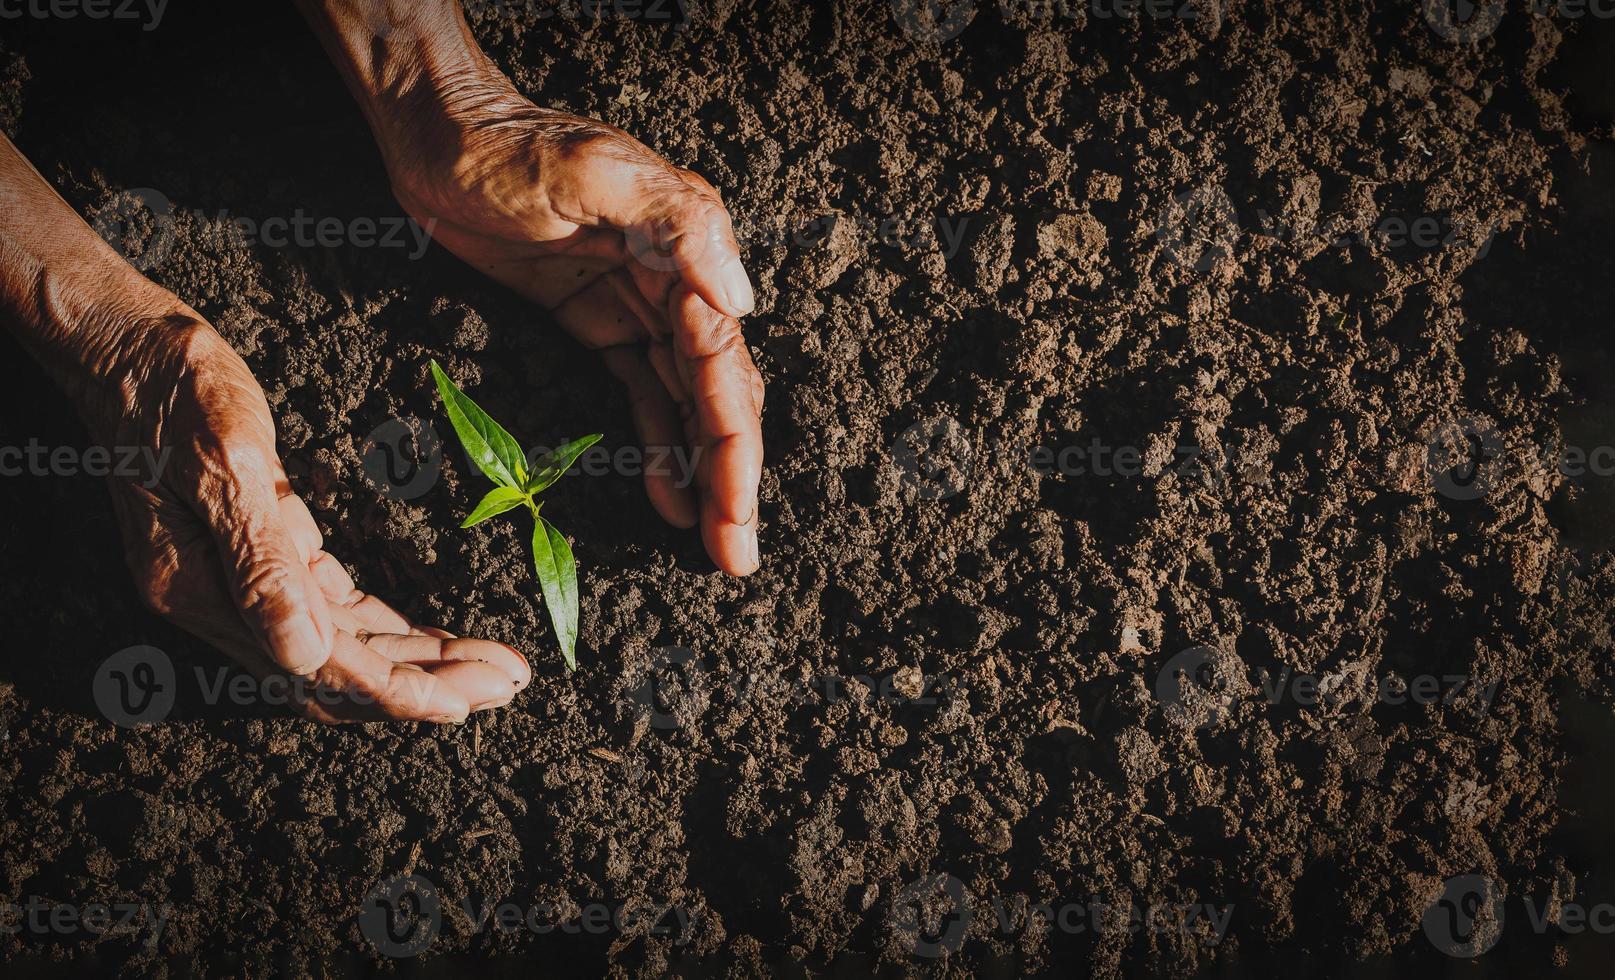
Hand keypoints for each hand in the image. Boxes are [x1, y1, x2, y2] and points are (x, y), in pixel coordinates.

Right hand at [85, 304, 531, 723]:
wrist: (126, 346)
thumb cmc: (178, 390)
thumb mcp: (228, 462)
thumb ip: (260, 561)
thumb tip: (301, 655)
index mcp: (202, 592)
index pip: (316, 669)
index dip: (394, 693)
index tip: (464, 704)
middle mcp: (216, 606)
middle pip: (336, 673)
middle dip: (424, 685)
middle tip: (506, 683)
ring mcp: (233, 585)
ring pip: (340, 649)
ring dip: (414, 661)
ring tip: (487, 663)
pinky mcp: (256, 557)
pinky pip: (330, 612)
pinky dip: (384, 627)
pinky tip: (433, 635)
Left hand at [380, 74, 764, 575]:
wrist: (435, 132)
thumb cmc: (506, 145)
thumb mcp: (592, 170)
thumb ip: (676, 224)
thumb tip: (742, 301)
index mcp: (689, 252)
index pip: (723, 367)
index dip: (735, 446)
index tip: (737, 516)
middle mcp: (679, 283)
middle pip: (717, 396)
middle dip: (730, 478)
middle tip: (735, 556)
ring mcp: (640, 305)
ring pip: (686, 403)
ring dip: (703, 473)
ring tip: (713, 544)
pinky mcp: (600, 319)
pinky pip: (642, 391)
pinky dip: (660, 443)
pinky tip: (668, 495)